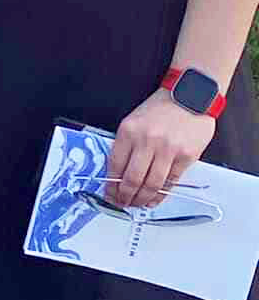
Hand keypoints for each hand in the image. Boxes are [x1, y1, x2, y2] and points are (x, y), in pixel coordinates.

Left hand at [103, 88, 215, 207]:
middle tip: (122, 204)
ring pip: (152, 184)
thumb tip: (117, 174)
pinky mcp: (186, 156)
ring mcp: (168, 149)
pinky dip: (161, 194)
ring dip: (142, 199)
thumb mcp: (134, 121)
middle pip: (132, 179)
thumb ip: (126, 145)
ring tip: (137, 204)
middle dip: (125, 197)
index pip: (115, 166)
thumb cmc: (160, 108)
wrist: (190, 95)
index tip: (110, 194)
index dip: (111, 185)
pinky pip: (171, 182)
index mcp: (129, 131)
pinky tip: (155, 198)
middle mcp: (147, 141)